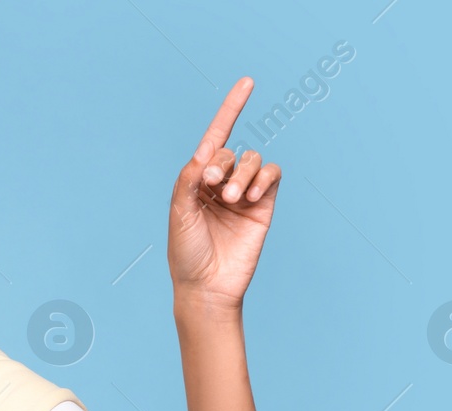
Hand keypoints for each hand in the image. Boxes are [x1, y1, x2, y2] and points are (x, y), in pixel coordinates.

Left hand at [167, 77, 281, 309]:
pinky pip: (272, 176)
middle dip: (222, 164)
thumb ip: (190, 179)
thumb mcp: (180, 213)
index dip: (231, 109)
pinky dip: (264, 178)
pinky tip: (251, 197)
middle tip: (212, 187)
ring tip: (232, 200)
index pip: (215, 138)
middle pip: (231, 151)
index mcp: (197, 181)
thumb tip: (205, 151)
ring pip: (253, 161)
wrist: (207, 287)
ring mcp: (244, 194)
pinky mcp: (263, 206)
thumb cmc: (186, 253)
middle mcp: (221, 183)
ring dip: (243, 174)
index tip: (248, 82)